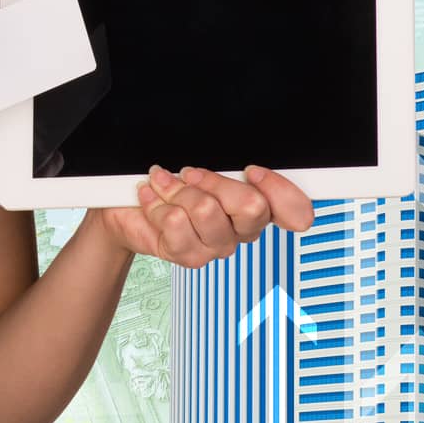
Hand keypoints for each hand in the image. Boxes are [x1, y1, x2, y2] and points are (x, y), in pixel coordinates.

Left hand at [94, 164, 314, 266]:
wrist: (127, 207)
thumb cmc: (170, 181)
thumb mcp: (202, 166)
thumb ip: (228, 166)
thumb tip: (242, 165)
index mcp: (257, 205)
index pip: (296, 210)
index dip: (280, 190)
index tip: (252, 171)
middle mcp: (242, 230)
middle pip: (252, 207)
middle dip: (215, 181)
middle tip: (190, 173)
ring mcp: (217, 246)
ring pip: (208, 211)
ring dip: (178, 190)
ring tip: (163, 184)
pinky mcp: (189, 257)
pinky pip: (177, 223)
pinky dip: (157, 203)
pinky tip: (151, 199)